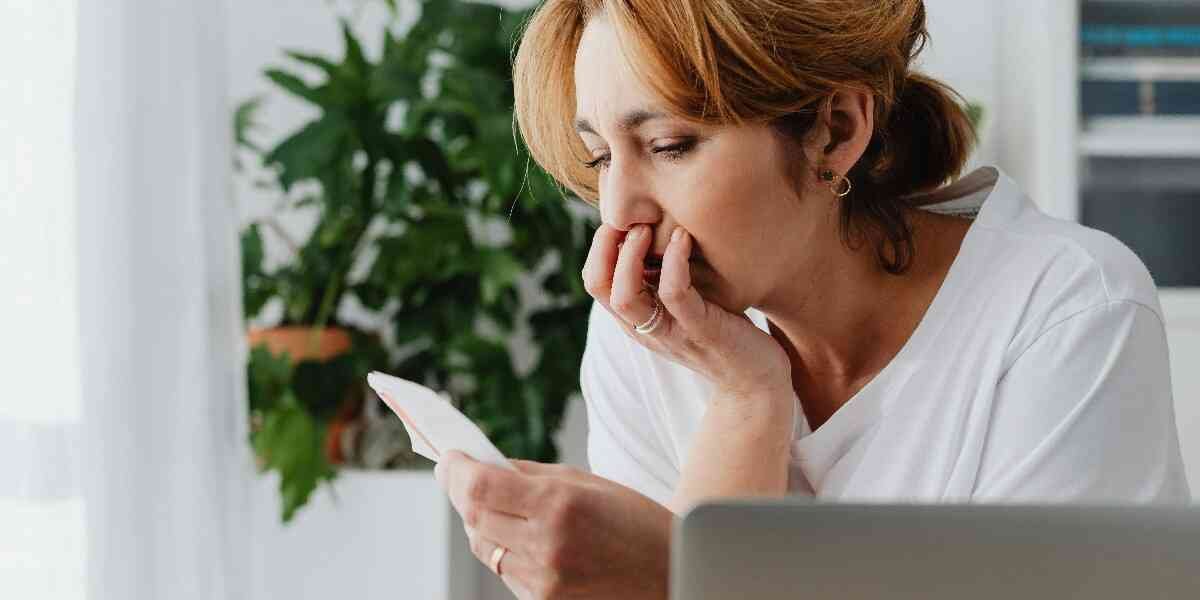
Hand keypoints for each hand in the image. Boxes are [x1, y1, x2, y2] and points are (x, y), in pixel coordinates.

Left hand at [435, 451, 670, 599]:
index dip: (455, 470)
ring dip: (479, 523)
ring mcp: (544, 581)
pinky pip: (505, 573)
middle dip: (460, 492)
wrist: (672, 574)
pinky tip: (519, 537)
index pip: (479, 487)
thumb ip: (532, 476)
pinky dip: (502, 551)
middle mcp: (546, 545)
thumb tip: (484, 466)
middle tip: (456, 474)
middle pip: (473, 517)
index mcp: (559, 504)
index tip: (447, 457)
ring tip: (493, 506)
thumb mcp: (587, 483)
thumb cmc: (636, 522)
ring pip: (484, 548)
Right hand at [582, 222, 791, 400]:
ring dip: (631, 255)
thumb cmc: (723, 331)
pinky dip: (674, 262)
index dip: (599, 246)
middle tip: (632, 219)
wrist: (756, 380)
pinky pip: (675, 295)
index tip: (623, 218)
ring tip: (649, 228)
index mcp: (636, 320)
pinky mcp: (701, 331)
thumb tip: (655, 228)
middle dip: (606, 246)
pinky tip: (683, 238)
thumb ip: (664, 278)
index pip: (595, 282)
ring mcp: (671, 332)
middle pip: (599, 288)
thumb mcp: (685, 303)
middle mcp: (645, 328)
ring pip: (625, 298)